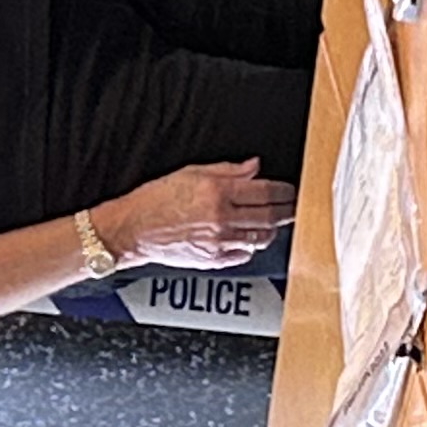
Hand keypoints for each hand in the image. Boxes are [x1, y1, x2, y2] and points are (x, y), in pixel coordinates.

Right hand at [104, 162, 295, 271]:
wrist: (134, 229)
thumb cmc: (156, 199)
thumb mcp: (191, 173)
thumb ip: (228, 170)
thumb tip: (254, 167)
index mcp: (218, 193)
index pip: (265, 192)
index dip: (284, 191)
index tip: (290, 191)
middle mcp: (222, 219)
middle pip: (270, 216)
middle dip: (286, 211)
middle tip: (292, 206)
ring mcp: (220, 242)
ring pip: (261, 238)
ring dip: (271, 229)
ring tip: (272, 221)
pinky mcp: (214, 260)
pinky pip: (245, 254)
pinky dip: (251, 245)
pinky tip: (247, 236)